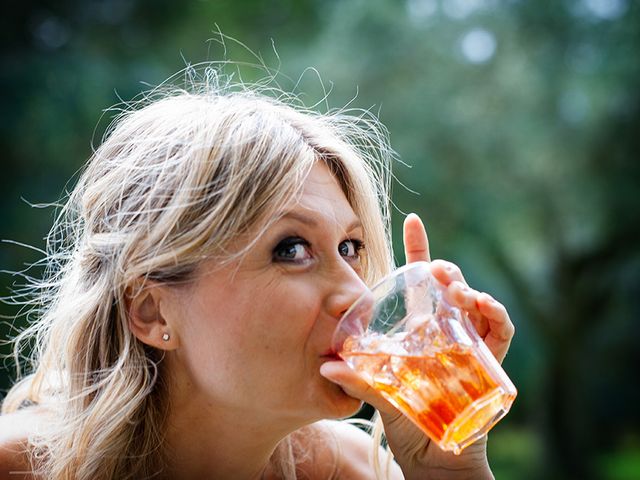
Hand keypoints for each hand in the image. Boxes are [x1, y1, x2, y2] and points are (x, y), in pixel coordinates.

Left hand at [320, 213, 513, 478]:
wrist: (433, 457)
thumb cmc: (406, 420)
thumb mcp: (379, 395)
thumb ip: (358, 379)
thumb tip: (326, 365)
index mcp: (421, 328)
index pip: (420, 280)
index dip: (418, 248)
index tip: (413, 220)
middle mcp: (448, 331)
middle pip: (451, 287)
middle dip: (447, 270)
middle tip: (437, 269)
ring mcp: (470, 344)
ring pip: (478, 304)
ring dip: (471, 290)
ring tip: (458, 290)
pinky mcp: (490, 363)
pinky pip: (501, 333)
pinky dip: (496, 316)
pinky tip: (482, 306)